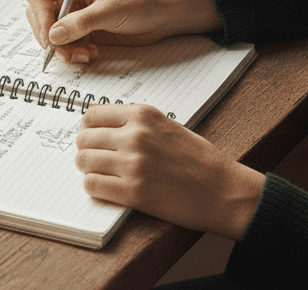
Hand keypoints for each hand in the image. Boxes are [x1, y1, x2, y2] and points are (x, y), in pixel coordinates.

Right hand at [24, 0, 220, 64]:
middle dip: (50, 37)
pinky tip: (91, 53)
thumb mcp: (109, 11)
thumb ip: (79, 23)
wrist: (163, 15)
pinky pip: (66, 44)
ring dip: (63, 49)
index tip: (50, 37)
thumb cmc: (140, 2)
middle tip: (64, 53)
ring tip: (83, 55)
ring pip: (51, 35)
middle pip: (39, 17)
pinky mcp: (83, 30)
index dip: (40, 17)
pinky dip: (73, 52)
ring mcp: (75, 14)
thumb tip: (52, 36)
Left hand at [75, 104, 264, 239]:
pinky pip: (93, 186)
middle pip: (84, 138)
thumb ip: (137, 124)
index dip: (89, 128)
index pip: (92, 114)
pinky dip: (95, 187)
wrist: (223, 191)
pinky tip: (107, 188)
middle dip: (86, 149)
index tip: (92, 136)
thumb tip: (102, 127)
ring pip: (84, 161)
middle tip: (95, 158)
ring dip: (89, 169)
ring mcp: (133, 164)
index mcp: (144, 115)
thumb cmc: (199, 160)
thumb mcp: (168, 126)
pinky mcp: (132, 193)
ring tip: (101, 173)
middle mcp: (135, 136)